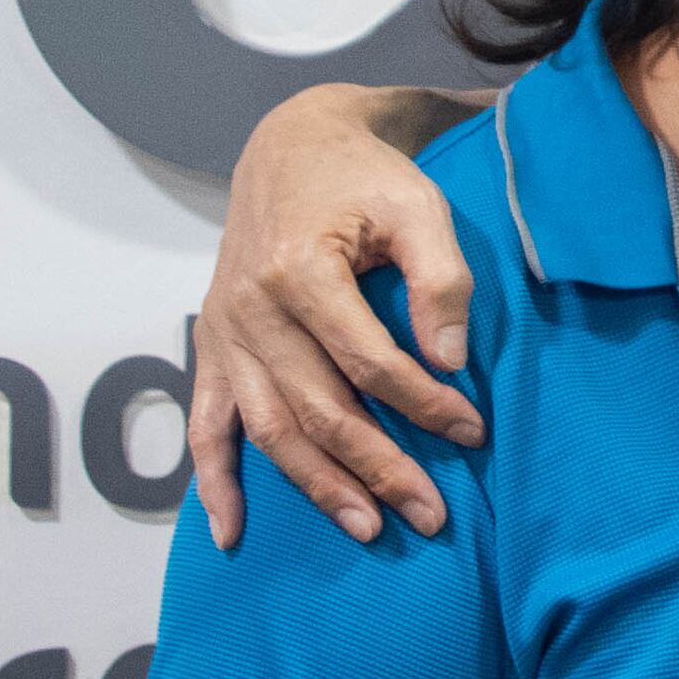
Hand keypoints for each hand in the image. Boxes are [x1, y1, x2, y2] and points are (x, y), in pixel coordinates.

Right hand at [189, 85, 483, 549]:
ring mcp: (224, 334)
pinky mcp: (213, 347)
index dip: (424, 404)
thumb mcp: (417, 205)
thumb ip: (441, 277)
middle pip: (318, 409)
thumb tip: (451, 360)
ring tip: (368, 529)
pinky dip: (214, 483)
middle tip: (432, 515)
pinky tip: (233, 532)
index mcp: (299, 271)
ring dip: (318, 486)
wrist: (292, 146)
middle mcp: (249, 310)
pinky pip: (204, 426)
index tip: (473, 432)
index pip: (368, 363)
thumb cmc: (364, 177)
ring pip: (269, 429)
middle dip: (380, 467)